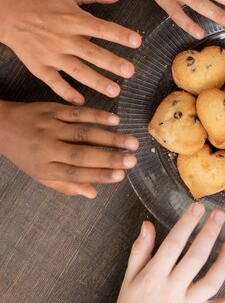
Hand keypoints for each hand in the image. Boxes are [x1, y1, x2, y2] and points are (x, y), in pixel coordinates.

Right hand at [0, 0, 141, 103]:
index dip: (119, 34)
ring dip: (96, 81)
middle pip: (91, 53)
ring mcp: (51, 55)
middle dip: (112, 63)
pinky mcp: (39, 67)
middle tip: (130, 72)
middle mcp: (63, 38)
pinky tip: (82, 102)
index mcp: (73, 19)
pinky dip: (66, 93)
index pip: (101, 27)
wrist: (8, 13)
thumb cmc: (41, 1)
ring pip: (77, 71)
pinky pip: (55, 83)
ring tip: (115, 91)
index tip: (137, 41)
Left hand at [0, 101, 138, 197]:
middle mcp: (47, 147)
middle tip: (133, 160)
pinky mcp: (52, 109)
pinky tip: (115, 120)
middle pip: (82, 154)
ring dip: (110, 137)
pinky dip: (97, 115)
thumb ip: (67, 185)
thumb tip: (92, 193)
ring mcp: (50, 126)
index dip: (99, 175)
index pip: (75, 173)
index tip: (121, 176)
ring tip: (131, 142)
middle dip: (110, 158)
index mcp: (44, 167)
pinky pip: (78, 113)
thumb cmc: (25, 154)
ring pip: (83, 133)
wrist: (1, 125)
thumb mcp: (41, 175)